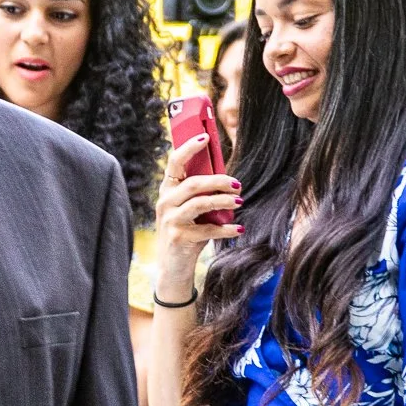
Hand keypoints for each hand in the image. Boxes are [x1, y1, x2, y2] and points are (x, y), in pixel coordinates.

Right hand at [153, 135, 243, 295]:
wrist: (173, 268)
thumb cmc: (186, 234)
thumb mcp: (189, 211)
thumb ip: (200, 195)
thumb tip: (228, 179)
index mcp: (167, 191)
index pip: (174, 162)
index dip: (189, 147)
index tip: (206, 136)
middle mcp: (165, 203)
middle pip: (194, 183)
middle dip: (219, 181)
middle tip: (237, 184)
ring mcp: (171, 220)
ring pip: (200, 203)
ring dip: (223, 201)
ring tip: (239, 202)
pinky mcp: (179, 237)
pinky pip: (208, 229)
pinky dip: (226, 229)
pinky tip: (238, 229)